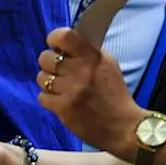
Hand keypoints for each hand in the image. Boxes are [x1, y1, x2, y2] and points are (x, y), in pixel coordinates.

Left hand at [35, 28, 144, 158]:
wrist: (124, 128)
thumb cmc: (115, 94)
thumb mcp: (108, 64)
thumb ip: (87, 51)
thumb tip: (65, 43)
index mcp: (93, 58)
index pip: (64, 36)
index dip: (54, 39)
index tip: (56, 45)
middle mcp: (80, 72)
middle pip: (46, 57)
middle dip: (49, 62)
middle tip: (58, 70)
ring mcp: (70, 91)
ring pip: (42, 77)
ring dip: (48, 81)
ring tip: (59, 86)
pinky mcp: (63, 109)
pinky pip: (42, 97)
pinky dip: (49, 98)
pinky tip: (60, 100)